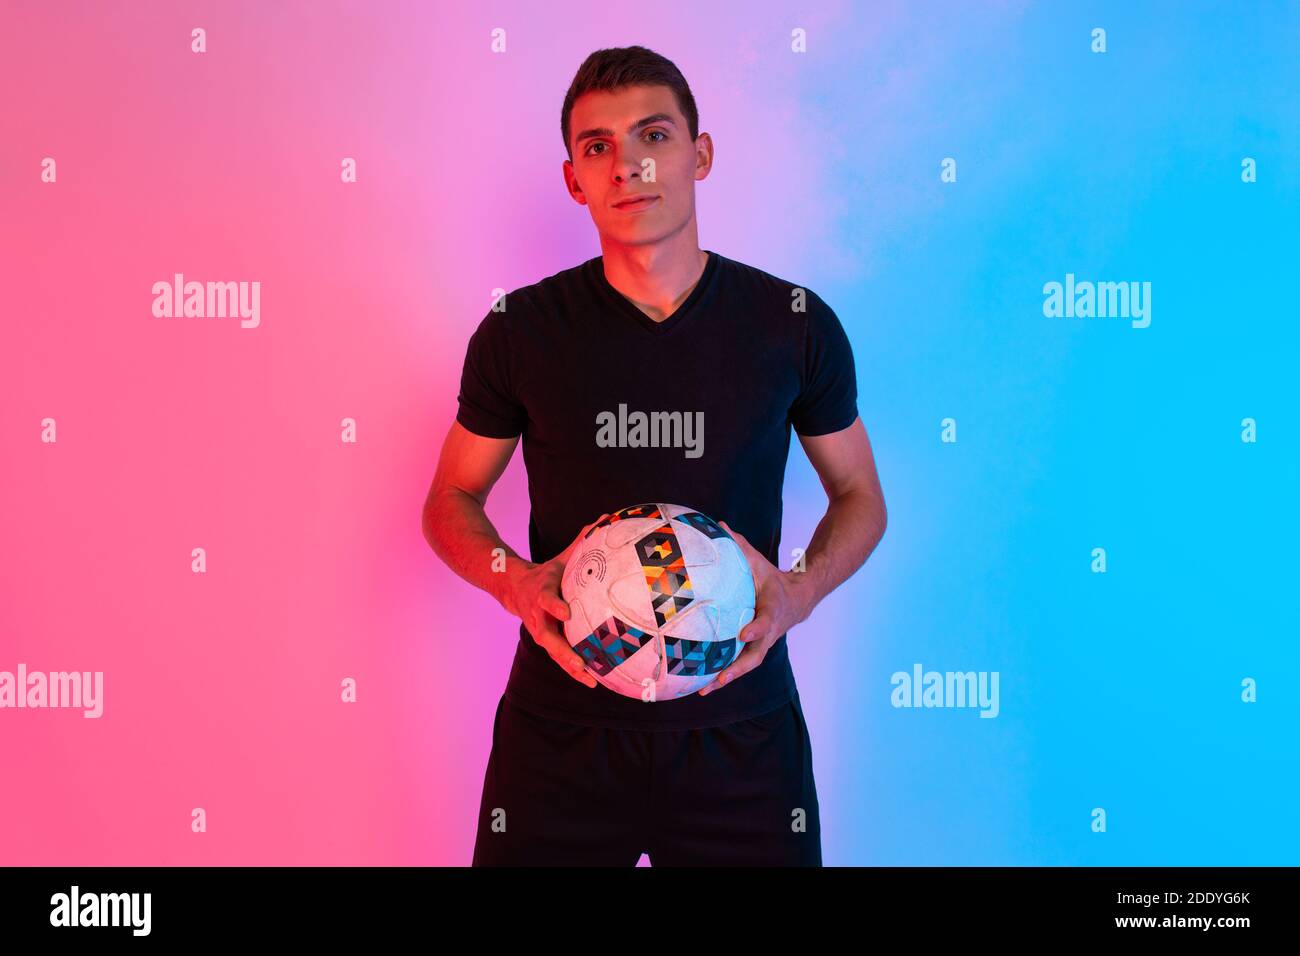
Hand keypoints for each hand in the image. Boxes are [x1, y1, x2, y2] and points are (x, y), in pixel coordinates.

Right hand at [502, 513, 609, 688]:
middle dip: (564, 651)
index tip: (566, 613)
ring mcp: (539, 630)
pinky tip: (595, 681)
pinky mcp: (545, 640)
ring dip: (571, 667)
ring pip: (553, 652)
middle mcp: (538, 615)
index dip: (555, 607)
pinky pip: (559, 657)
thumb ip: (581, 541)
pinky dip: (574, 670)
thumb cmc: (544, 573)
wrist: (511, 587)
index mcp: (541, 592)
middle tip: (582, 663)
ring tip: (592, 681)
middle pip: (548, 637)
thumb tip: (604, 519)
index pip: (546, 600)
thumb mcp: (560, 557)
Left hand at [697, 520, 810, 695]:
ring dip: (728, 678)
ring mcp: (763, 644)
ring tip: (705, 690)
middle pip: (756, 655)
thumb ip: (740, 545)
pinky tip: (701, 683)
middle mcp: (769, 632)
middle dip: (738, 669)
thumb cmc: (773, 579)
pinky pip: (740, 663)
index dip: (757, 627)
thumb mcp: (759, 562)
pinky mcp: (755, 649)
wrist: (799, 599)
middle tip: (720, 678)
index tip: (744, 632)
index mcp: (772, 610)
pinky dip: (725, 674)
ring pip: (747, 665)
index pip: (766, 621)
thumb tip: (719, 524)